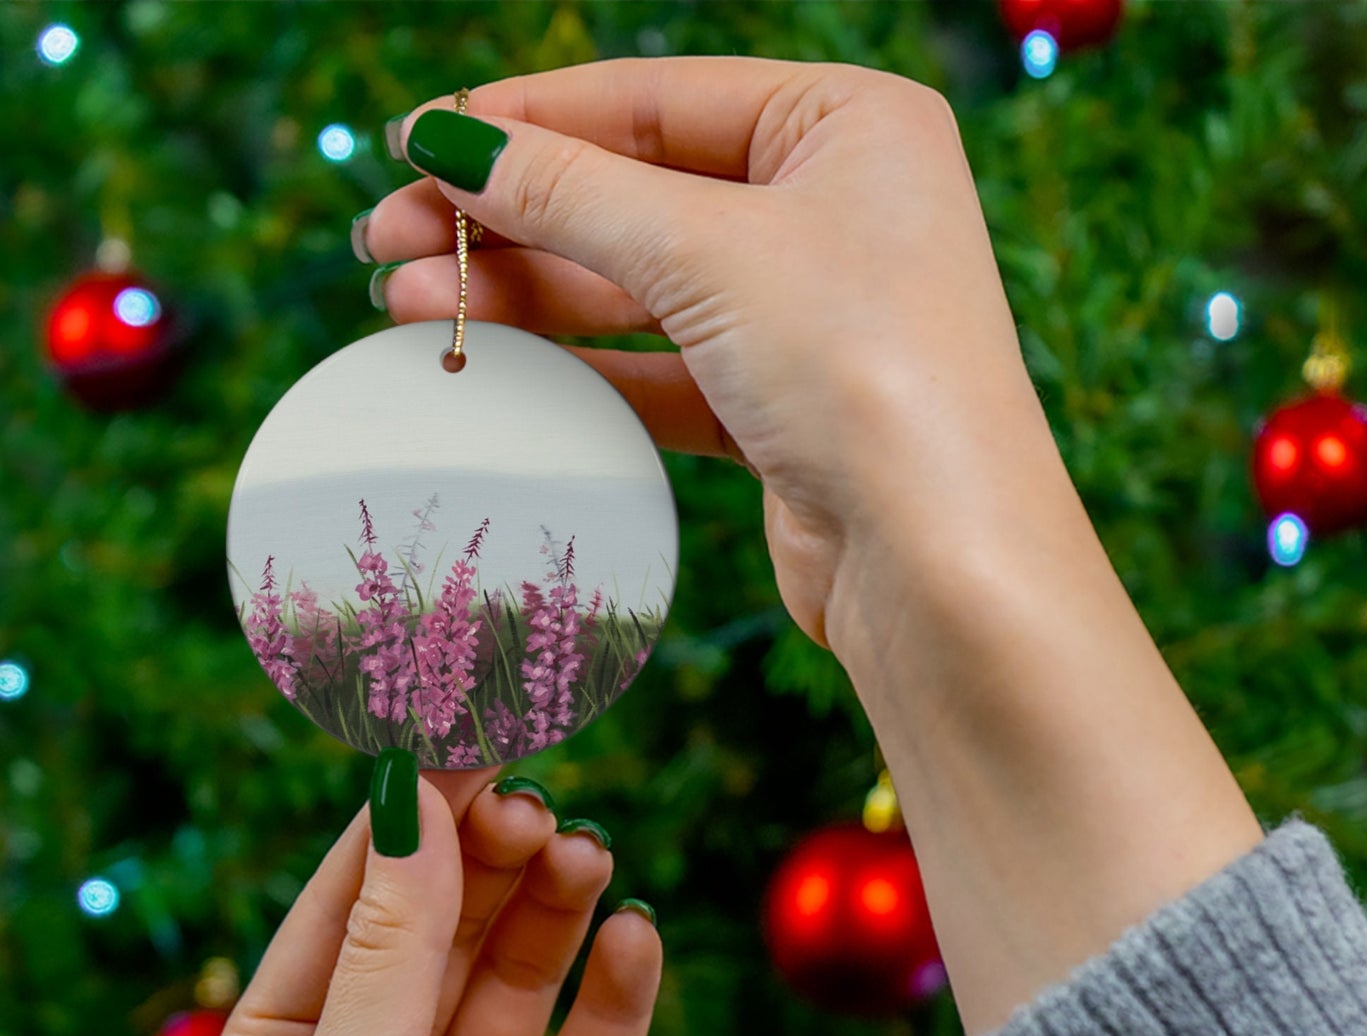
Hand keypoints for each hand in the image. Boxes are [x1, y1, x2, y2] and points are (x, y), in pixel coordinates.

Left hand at [201, 767, 661, 1035]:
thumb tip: (413, 799)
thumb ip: (391, 946)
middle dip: (489, 859)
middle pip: (446, 925)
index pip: (353, 898)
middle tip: (537, 803)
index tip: (465, 736)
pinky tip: (636, 940)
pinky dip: (618, 994)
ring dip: (555, 910)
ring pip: (521, 976)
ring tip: (587, 855)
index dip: (409, 817)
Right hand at [360, 56, 1060, 652]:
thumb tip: (451, 142)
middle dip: (509, 218)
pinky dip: (579, 368)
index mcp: (848, 125)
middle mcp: (834, 210)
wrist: (937, 561)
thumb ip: (572, 193)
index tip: (416, 141)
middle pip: (636, 194)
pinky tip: (492, 365)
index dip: (527, 119)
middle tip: (386, 240)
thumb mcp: (707, 251)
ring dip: (525, 296)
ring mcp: (808, 315)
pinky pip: (661, 369)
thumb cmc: (862, 369)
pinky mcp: (782, 409)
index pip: (655, 100)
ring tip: (406, 305)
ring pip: (639, 288)